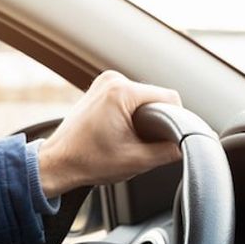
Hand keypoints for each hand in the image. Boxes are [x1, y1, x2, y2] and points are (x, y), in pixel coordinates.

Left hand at [37, 71, 181, 196]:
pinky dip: (132, 114)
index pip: (170, 98)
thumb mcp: (137, 161)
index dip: (177, 120)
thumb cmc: (87, 161)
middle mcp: (112, 80)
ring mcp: (104, 82)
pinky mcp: (100, 89)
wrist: (57, 163)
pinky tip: (122, 132)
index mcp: (121, 91)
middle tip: (144, 144)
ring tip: (130, 139)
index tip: (170, 139)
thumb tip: (188, 144)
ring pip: (143, 98)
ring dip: (144, 118)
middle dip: (157, 121)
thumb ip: (169, 151)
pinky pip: (129, 98)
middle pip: (156, 97)